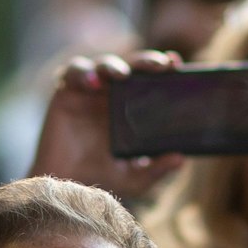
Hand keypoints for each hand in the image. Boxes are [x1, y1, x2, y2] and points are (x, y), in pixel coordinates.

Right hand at [29, 51, 185, 201]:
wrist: (65, 187)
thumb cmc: (100, 178)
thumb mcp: (135, 179)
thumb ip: (157, 170)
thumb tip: (182, 159)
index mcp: (131, 107)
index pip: (149, 80)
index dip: (162, 68)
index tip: (176, 64)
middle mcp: (112, 95)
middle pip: (131, 67)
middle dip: (146, 61)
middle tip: (162, 65)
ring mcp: (89, 92)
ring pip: (103, 65)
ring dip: (113, 65)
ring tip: (122, 75)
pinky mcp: (66, 93)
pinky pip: (73, 72)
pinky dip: (82, 73)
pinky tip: (92, 83)